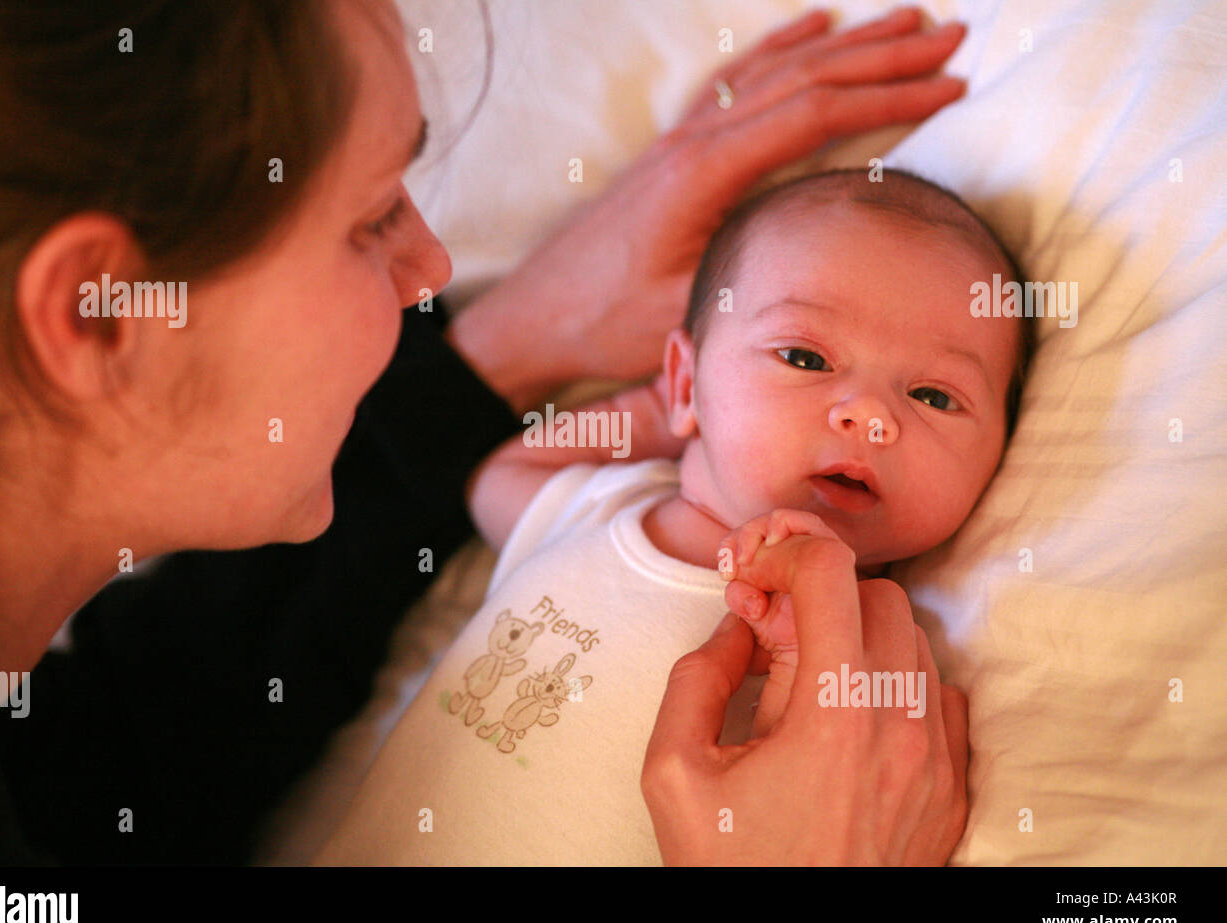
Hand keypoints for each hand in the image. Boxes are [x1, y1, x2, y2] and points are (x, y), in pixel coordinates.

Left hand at [450, 7, 966, 409]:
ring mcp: (680, 140)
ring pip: (773, 71)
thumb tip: (830, 256)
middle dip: (884, 56)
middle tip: (954, 36)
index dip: (888, 98)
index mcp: (704, 174)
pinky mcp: (673, 150)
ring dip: (845, 45)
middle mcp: (693, 141)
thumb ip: (754, 271)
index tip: (950, 85)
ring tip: (907, 25)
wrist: (536, 317)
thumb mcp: (690, 310)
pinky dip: (780, 50)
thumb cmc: (606, 324)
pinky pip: (736, 82)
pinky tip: (813, 27)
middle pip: (803, 77)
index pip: (813, 115)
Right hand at [642, 534, 969, 864]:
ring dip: (856, 635)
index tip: (752, 581)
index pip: (830, 573)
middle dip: (819, 593)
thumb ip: (695, 678)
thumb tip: (735, 627)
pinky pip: (939, 694)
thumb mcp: (675, 772)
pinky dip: (895, 681)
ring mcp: (937, 757)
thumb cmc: (735, 869)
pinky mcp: (952, 787)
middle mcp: (900, 725)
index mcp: (832, 713)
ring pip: (914, 640)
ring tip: (805, 680)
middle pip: (878, 594)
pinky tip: (848, 714)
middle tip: (771, 633)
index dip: (782, 554)